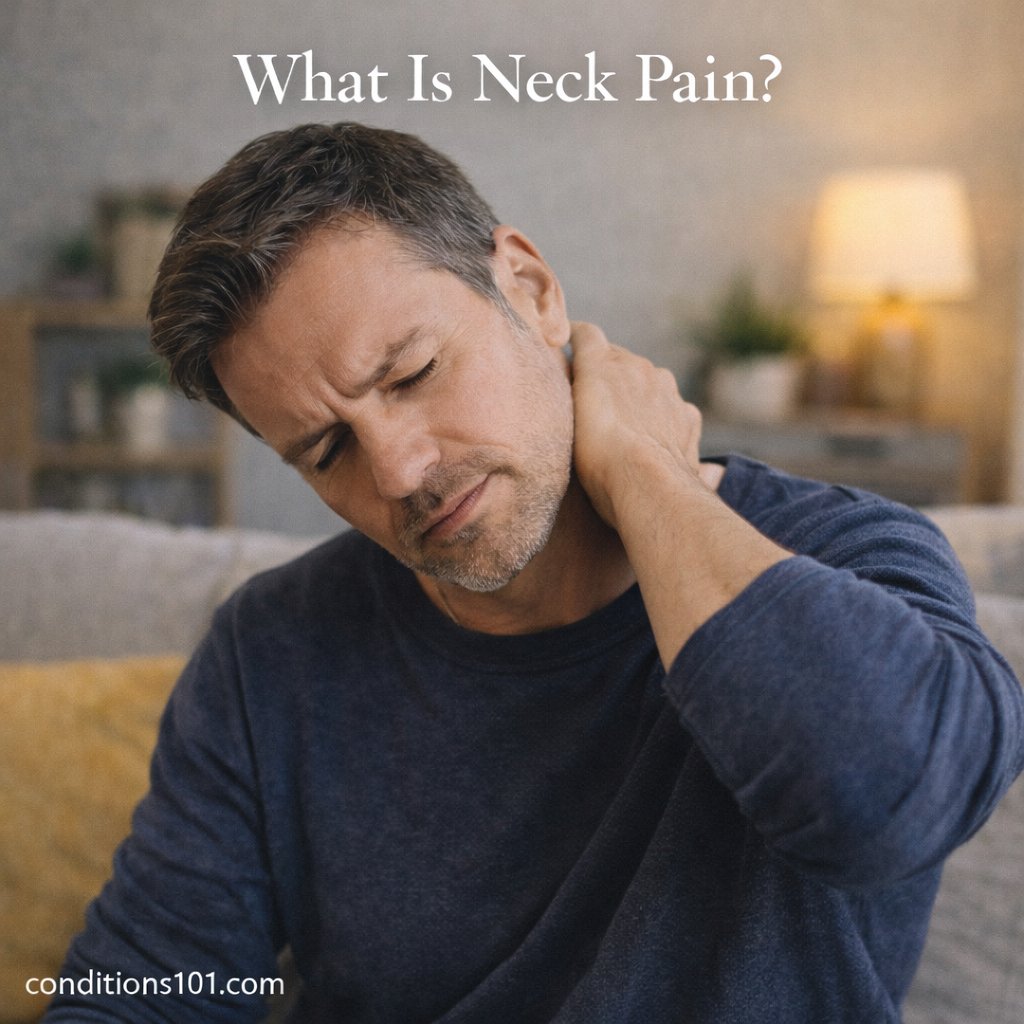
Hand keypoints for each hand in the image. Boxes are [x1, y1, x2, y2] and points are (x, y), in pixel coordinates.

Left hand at [569, 321, 787, 667]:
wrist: (643, 482)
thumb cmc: (665, 499)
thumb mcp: (692, 487)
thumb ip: (703, 478)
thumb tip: (717, 475)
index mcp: (682, 415)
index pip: (660, 398)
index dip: (642, 404)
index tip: (626, 417)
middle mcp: (662, 385)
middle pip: (636, 372)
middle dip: (617, 383)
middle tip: (589, 405)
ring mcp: (630, 371)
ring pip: (611, 359)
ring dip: (594, 370)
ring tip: (568, 382)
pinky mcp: (597, 367)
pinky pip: (586, 339)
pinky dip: (574, 341)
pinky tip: (558, 343)